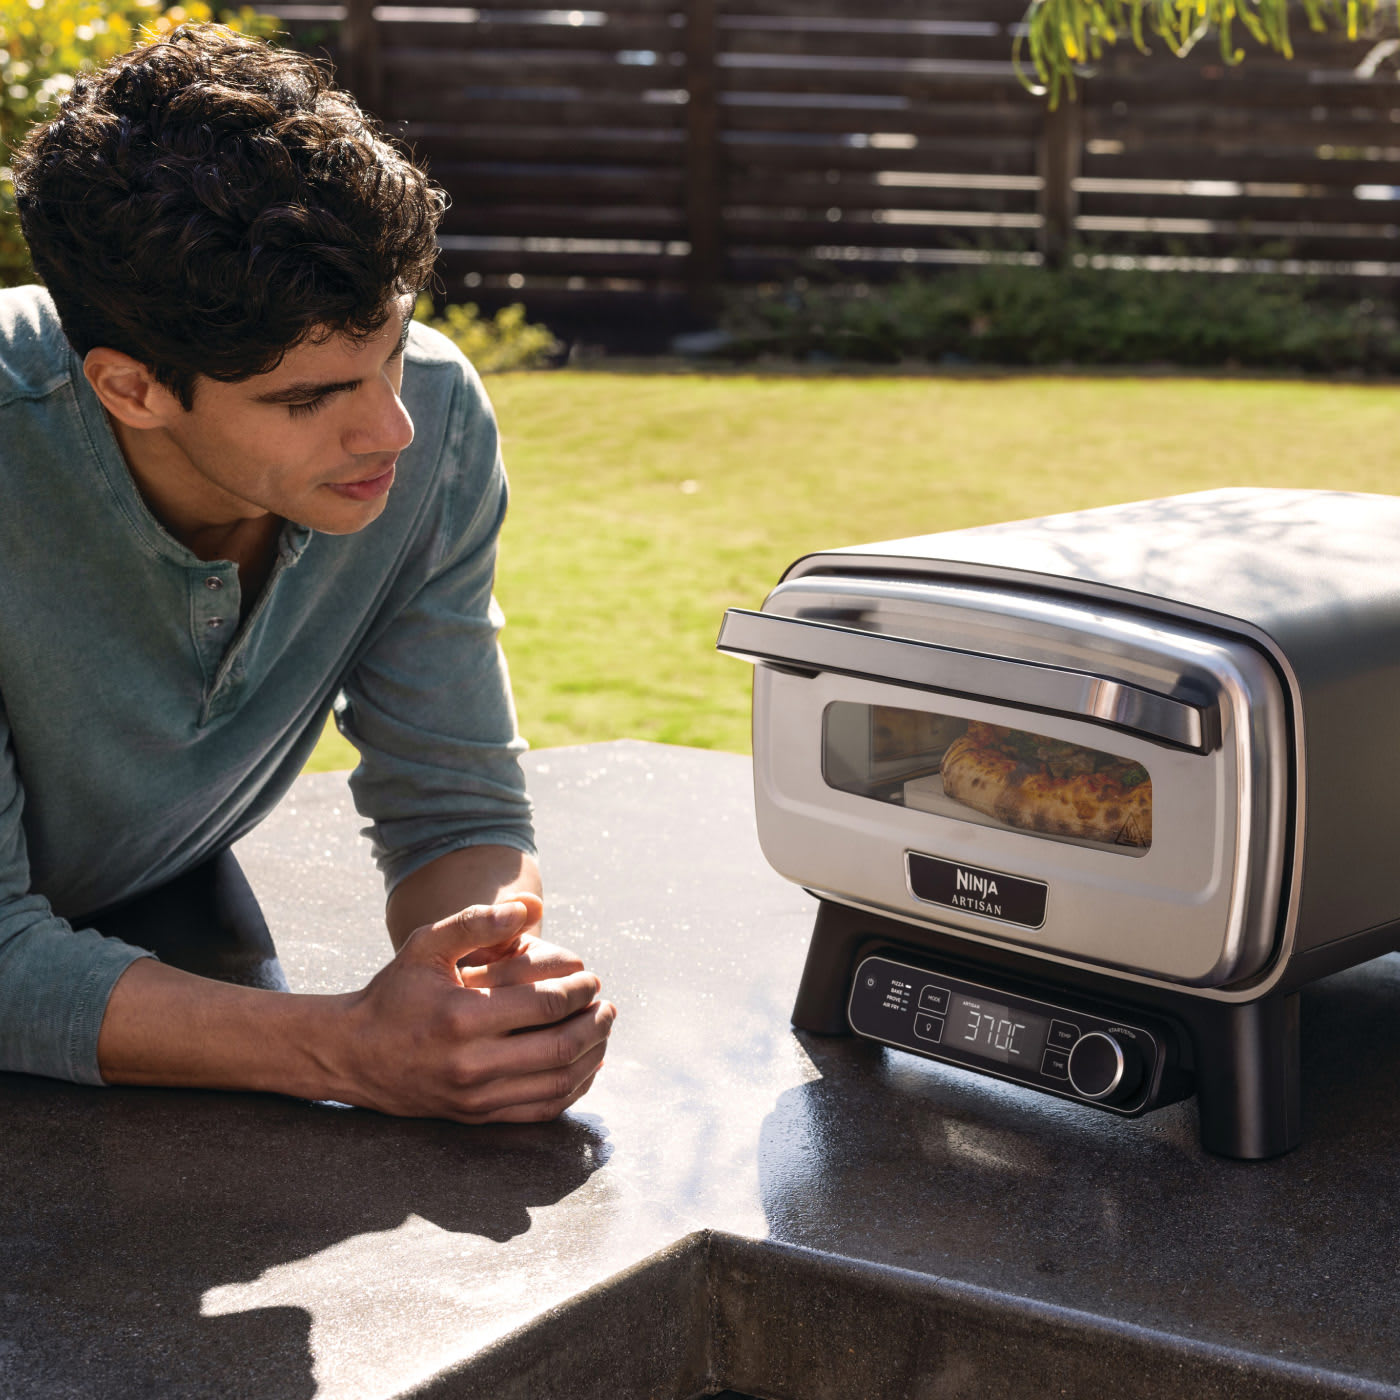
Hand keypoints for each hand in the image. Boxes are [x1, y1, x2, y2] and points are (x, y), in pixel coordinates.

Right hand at [335, 894, 615, 1122]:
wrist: (354, 1053)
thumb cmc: (396, 992)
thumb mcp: (426, 945)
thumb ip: (477, 921)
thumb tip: (531, 908)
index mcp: (462, 1016)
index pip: (545, 1004)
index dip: (580, 989)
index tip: (592, 977)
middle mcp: (471, 1063)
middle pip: (560, 1046)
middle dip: (595, 1022)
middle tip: (607, 1004)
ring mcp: (475, 1097)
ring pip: (558, 1082)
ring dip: (592, 1055)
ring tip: (602, 1029)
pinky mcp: (477, 1117)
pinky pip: (541, 1110)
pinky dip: (573, 1088)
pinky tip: (585, 1064)